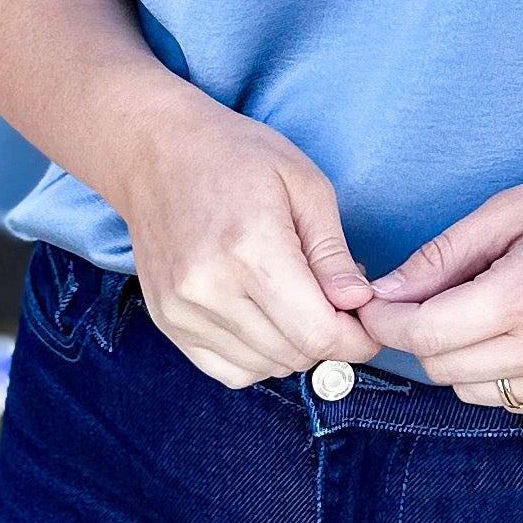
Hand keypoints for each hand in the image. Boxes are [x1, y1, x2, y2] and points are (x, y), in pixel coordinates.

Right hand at [111, 85, 378, 389]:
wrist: (155, 152)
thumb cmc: (236, 157)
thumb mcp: (305, 186)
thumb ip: (332, 253)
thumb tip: (358, 302)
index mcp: (252, 250)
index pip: (317, 334)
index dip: (356, 340)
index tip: (367, 326)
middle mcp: (210, 288)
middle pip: (294, 355)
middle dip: (330, 340)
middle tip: (335, 304)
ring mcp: (182, 310)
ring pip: (264, 368)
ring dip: (294, 349)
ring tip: (297, 303)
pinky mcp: (167, 322)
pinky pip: (229, 370)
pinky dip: (258, 358)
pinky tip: (266, 322)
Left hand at [358, 162, 522, 410]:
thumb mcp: (514, 208)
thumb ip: (444, 254)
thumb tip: (386, 292)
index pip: (426, 333)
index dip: (387, 319)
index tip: (373, 301)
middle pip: (441, 367)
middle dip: (418, 334)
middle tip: (424, 296)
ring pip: (471, 391)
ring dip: (457, 356)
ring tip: (481, 308)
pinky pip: (511, 401)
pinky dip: (496, 373)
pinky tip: (518, 331)